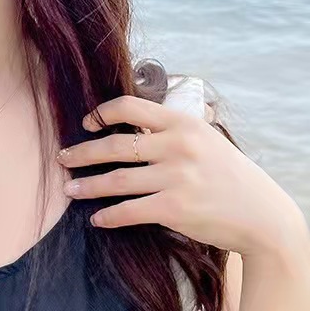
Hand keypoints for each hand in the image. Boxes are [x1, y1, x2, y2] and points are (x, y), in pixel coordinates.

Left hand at [56, 95, 307, 257]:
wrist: (263, 215)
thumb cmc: (228, 173)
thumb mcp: (204, 137)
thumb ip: (169, 128)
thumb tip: (129, 121)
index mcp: (181, 123)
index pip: (130, 107)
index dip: (102, 113)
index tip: (87, 123)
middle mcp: (176, 147)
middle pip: (115, 146)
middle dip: (82, 152)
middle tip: (62, 157)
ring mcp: (175, 178)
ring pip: (117, 180)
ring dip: (87, 186)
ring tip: (69, 189)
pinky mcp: (175, 209)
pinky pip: (130, 211)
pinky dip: (109, 215)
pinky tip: (97, 218)